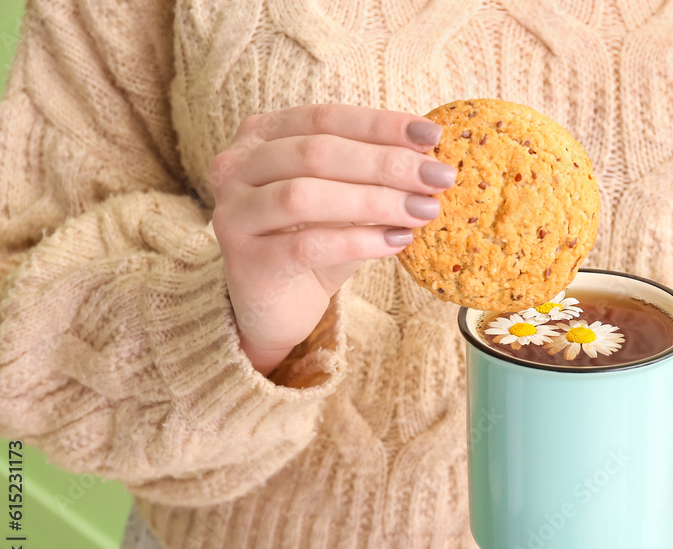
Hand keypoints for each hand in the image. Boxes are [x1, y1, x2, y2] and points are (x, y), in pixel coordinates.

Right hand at [210, 104, 454, 373]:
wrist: (277, 307)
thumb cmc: (314, 243)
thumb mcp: (345, 198)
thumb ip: (373, 172)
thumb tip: (431, 155)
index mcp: (261, 137)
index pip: (325, 118)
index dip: (380, 124)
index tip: (433, 134)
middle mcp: (236, 167)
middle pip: (316, 152)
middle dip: (386, 162)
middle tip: (438, 177)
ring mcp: (234, 214)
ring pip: (306, 195)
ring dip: (375, 200)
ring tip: (424, 210)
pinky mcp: (246, 261)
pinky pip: (307, 245)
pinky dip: (358, 241)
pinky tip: (397, 242)